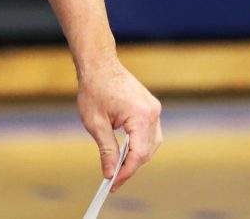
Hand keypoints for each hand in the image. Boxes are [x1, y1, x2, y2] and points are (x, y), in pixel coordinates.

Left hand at [76, 58, 161, 190]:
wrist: (100, 65)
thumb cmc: (95, 89)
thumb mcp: (96, 124)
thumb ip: (107, 150)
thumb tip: (110, 173)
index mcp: (140, 115)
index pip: (138, 153)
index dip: (126, 172)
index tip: (113, 184)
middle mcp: (152, 112)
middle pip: (147, 150)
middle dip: (131, 166)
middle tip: (113, 179)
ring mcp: (154, 108)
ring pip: (151, 143)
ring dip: (136, 157)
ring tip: (118, 168)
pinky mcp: (151, 107)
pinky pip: (150, 133)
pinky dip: (139, 144)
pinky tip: (125, 152)